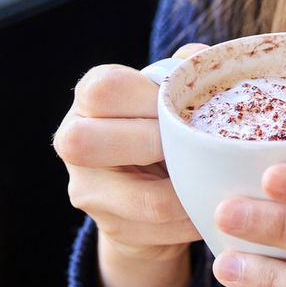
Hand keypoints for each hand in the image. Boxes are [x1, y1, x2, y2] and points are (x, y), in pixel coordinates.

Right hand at [53, 43, 209, 263]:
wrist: (145, 191)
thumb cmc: (158, 126)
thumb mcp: (165, 95)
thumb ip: (181, 74)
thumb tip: (201, 58)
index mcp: (88, 96)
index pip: (106, 90)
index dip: (150, 99)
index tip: (181, 109)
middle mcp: (71, 140)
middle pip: (89, 142)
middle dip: (157, 144)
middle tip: (191, 146)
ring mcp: (86, 189)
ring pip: (144, 199)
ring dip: (190, 190)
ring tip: (214, 180)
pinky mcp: (111, 226)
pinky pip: (162, 228)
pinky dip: (194, 218)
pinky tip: (208, 204)